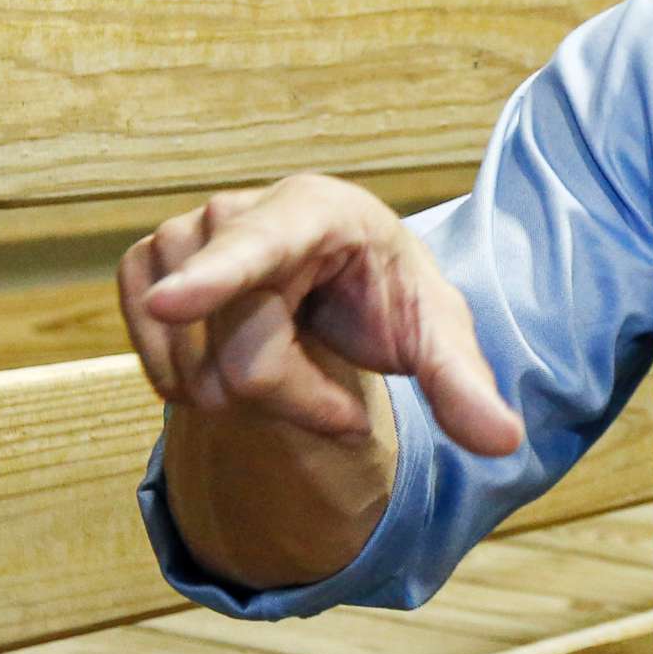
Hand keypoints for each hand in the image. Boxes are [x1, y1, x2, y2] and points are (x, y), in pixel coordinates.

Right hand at [118, 173, 524, 456]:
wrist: (339, 274)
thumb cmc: (388, 295)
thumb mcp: (436, 333)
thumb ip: (462, 384)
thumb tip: (507, 443)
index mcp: (317, 210)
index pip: (261, 247)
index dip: (213, 278)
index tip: (167, 302)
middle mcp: (237, 211)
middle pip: (245, 355)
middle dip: (297, 398)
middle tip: (339, 392)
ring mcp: (179, 235)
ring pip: (196, 367)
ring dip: (245, 399)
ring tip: (287, 364)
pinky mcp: (145, 265)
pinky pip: (152, 355)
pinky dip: (189, 384)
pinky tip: (227, 366)